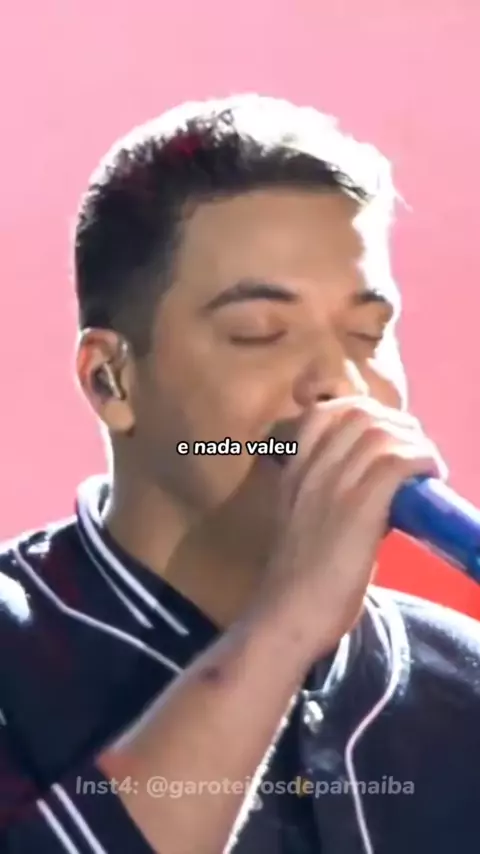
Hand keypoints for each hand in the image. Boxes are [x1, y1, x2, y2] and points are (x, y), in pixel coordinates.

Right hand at [257, 397, 446, 659]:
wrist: (288, 617)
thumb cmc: (298, 581)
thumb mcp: (301, 522)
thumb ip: (323, 496)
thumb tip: (373, 485)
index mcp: (294, 473)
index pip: (322, 413)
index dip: (362, 412)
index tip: (384, 434)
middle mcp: (311, 471)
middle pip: (359, 413)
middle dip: (396, 422)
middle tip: (414, 448)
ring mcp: (333, 487)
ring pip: (381, 432)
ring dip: (415, 441)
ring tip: (427, 463)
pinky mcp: (358, 509)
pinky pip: (398, 462)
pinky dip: (422, 459)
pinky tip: (432, 474)